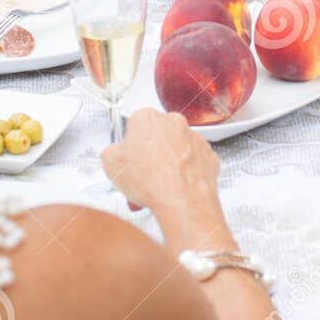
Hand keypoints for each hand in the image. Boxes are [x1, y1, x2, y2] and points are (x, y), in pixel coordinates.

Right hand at [102, 109, 236, 251]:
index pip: (133, 126)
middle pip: (155, 138)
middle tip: (140, 177)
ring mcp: (193, 138)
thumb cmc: (150, 181)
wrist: (183, 200)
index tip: (128, 159)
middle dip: (147, 158)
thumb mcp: (110, 164)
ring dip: (165, 167)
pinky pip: (191, 163)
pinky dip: (184, 174)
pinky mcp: (208, 155)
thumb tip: (115, 154)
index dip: (129, 147)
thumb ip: (111, 152)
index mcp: (147, 118)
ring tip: (155, 190)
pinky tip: (174, 189)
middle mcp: (173, 122)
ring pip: (174, 151)